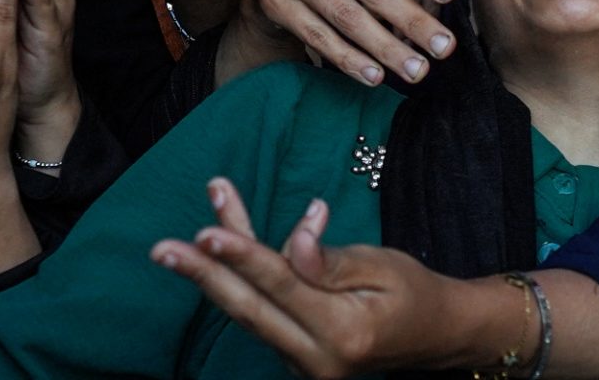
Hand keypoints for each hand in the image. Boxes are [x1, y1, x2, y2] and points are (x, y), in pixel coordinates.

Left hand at [152, 179, 462, 377]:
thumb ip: (332, 260)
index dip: (245, 257)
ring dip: (215, 274)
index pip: (284, 288)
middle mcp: (317, 359)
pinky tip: (223, 247)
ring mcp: (303, 365)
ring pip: (250, 311)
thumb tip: (296, 240)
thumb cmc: (413, 291)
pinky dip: (240, 282)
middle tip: (162, 250)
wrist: (436, 335)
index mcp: (344, 333)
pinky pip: (261, 315)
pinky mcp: (296, 357)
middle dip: (203, 276)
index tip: (207, 232)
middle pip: (250, 309)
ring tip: (177, 247)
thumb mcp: (382, 265)